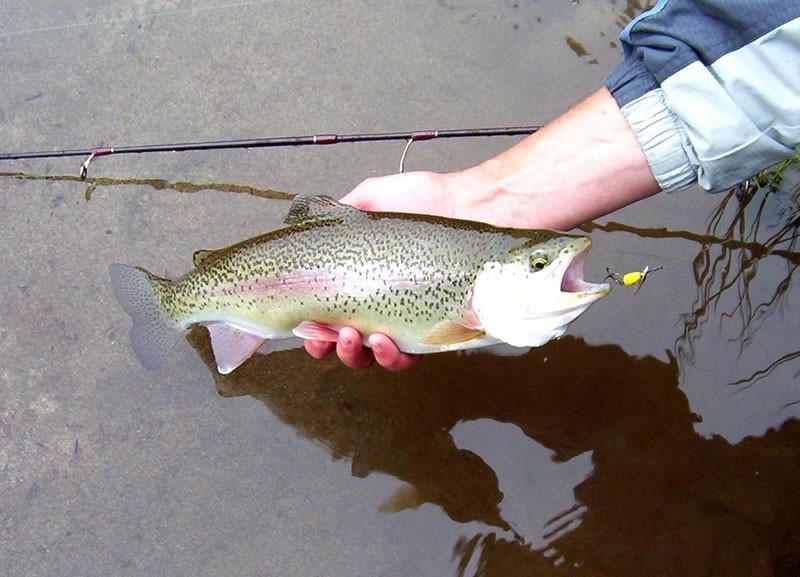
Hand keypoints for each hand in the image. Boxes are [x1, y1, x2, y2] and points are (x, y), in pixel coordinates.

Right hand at [302, 171, 454, 370]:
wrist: (467, 205)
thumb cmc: (424, 199)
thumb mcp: (370, 198)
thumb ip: (339, 213)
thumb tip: (307, 226)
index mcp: (360, 279)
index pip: (328, 313)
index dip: (311, 328)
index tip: (302, 326)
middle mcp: (380, 302)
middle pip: (345, 342)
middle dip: (328, 346)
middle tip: (326, 333)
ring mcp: (406, 318)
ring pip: (373, 356)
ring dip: (354, 354)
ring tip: (350, 336)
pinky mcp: (432, 327)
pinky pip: (409, 357)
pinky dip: (390, 357)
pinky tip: (382, 341)